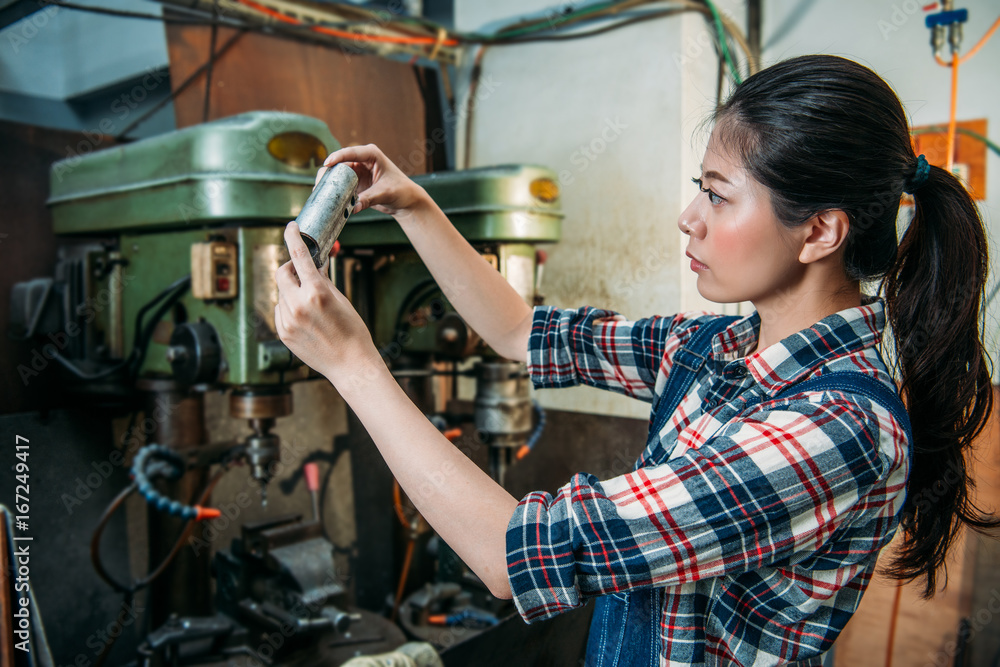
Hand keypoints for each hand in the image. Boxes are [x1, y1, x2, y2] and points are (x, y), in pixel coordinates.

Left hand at [274, 221, 381, 382]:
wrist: (350, 364)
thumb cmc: (352, 333)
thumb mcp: (341, 299)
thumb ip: (322, 281)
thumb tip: (314, 265)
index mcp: (316, 292)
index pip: (298, 256)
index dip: (292, 237)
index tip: (289, 228)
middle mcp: (298, 305)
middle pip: (281, 274)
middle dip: (289, 269)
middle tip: (300, 271)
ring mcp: (288, 321)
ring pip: (281, 294)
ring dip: (292, 292)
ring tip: (311, 306)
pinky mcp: (283, 333)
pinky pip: (279, 311)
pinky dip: (288, 308)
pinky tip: (305, 319)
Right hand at [316, 144, 427, 218]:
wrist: (406, 201)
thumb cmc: (401, 191)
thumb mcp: (385, 193)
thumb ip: (368, 199)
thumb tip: (353, 209)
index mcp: (371, 154)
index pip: (352, 153)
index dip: (338, 157)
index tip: (327, 164)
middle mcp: (362, 160)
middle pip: (340, 163)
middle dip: (328, 173)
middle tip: (319, 185)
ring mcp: (357, 172)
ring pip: (337, 174)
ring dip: (328, 182)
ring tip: (318, 192)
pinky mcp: (354, 183)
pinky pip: (340, 185)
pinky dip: (334, 191)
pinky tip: (325, 198)